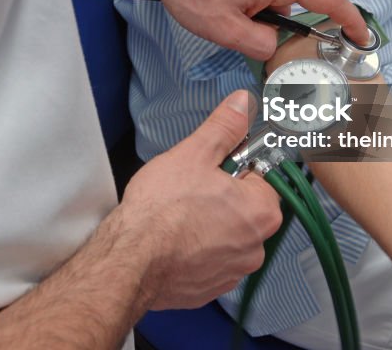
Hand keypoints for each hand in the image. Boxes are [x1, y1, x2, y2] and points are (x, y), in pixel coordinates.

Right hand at [114, 90, 282, 308]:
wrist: (130, 259)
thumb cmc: (161, 209)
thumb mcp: (194, 154)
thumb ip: (225, 126)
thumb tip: (243, 103)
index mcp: (261, 210)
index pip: (262, 176)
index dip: (235, 166)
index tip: (213, 166)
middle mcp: (256, 246)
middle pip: (246, 208)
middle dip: (223, 196)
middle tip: (191, 188)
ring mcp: (234, 271)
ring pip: (227, 235)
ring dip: (210, 224)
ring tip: (179, 214)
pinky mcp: (211, 288)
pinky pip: (210, 260)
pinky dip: (196, 249)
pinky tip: (174, 238)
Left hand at [137, 0, 368, 59]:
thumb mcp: (226, 30)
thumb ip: (261, 44)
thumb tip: (274, 45)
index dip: (350, 20)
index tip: (362, 36)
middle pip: (294, 2)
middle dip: (275, 24)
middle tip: (242, 32)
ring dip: (255, 12)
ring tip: (219, 12)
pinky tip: (217, 0)